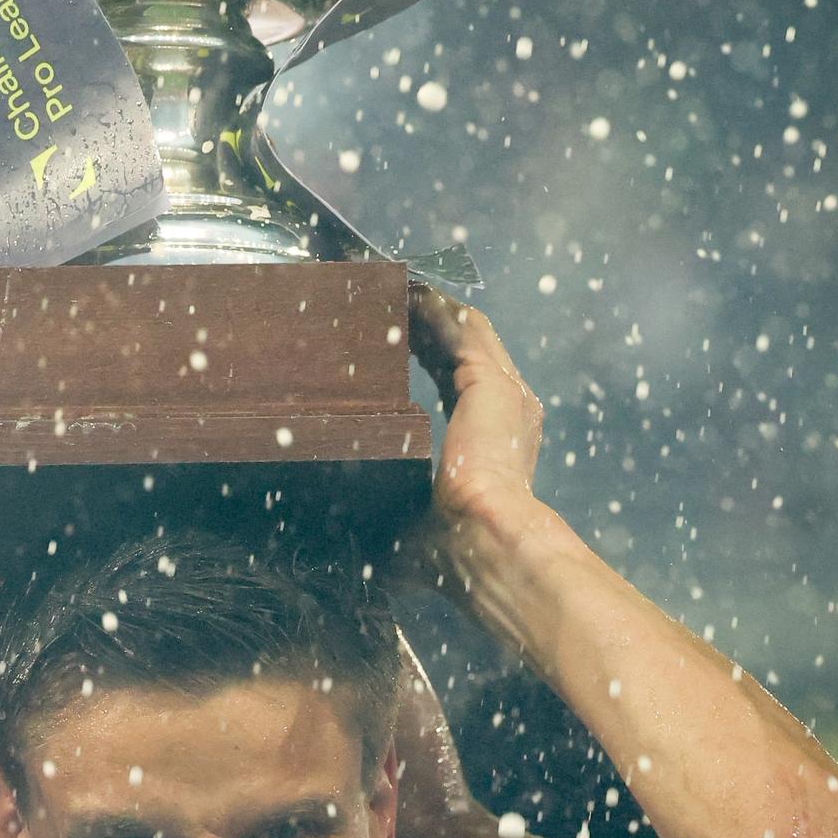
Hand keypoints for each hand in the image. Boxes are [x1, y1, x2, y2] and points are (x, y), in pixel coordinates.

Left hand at [405, 283, 546, 599]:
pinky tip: (403, 290)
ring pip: (463, 330)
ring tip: (387, 285)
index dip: (425, 360)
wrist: (483, 546)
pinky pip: (462, 326)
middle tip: (382, 303)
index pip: (456, 385)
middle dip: (422, 326)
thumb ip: (378, 509)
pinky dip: (433, 306)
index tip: (391, 346)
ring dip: (426, 307)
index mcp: (493, 443)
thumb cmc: (448, 552)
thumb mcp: (404, 520)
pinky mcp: (492, 381)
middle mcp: (507, 411)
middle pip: (460, 350)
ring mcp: (505, 392)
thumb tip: (330, 525)